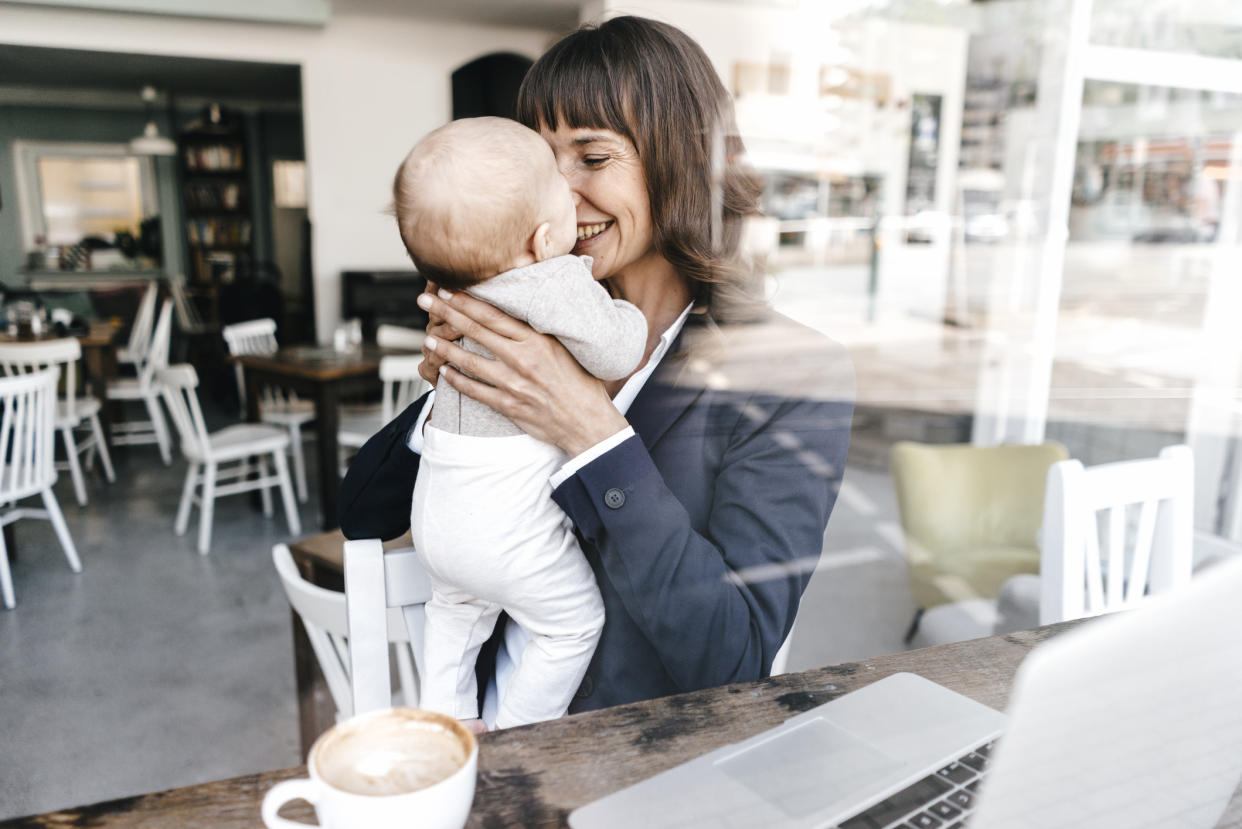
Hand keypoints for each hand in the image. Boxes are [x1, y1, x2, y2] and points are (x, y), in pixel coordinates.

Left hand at [416, 288, 629, 455]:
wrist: (588, 422)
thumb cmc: (581, 383)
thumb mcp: (567, 348)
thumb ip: (543, 331)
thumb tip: (527, 310)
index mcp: (537, 340)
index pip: (494, 315)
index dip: (467, 301)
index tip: (449, 289)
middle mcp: (522, 359)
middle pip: (476, 331)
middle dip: (447, 313)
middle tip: (425, 300)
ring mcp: (513, 383)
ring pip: (470, 362)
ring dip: (445, 348)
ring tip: (428, 338)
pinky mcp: (509, 405)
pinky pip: (475, 391)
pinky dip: (457, 381)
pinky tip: (444, 373)